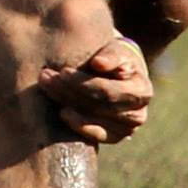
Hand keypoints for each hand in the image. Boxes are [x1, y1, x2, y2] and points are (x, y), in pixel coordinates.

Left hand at [38, 34, 152, 143]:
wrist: (116, 72)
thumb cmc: (115, 57)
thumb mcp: (116, 50)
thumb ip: (111, 55)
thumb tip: (98, 64)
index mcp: (142, 90)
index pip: (107, 90)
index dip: (84, 82)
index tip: (63, 71)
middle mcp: (138, 114)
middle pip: (98, 106)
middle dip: (70, 91)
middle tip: (46, 78)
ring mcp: (127, 129)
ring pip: (93, 119)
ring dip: (67, 103)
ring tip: (47, 88)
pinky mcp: (114, 137)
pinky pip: (96, 136)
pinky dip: (78, 125)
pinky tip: (62, 113)